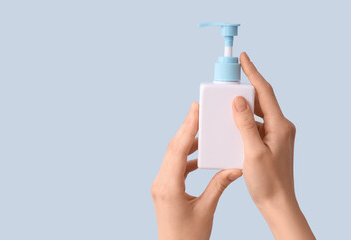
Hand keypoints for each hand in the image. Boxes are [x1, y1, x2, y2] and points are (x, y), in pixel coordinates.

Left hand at [151, 102, 241, 239]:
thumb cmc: (189, 237)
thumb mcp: (207, 210)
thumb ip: (219, 186)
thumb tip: (235, 168)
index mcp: (169, 187)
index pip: (177, 150)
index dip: (187, 128)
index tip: (195, 109)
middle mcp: (161, 182)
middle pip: (173, 148)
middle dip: (186, 128)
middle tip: (198, 110)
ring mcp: (161, 185)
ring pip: (173, 155)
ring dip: (187, 142)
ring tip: (202, 130)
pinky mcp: (165, 188)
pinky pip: (175, 166)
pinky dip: (187, 158)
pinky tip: (200, 156)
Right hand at [232, 52, 314, 238]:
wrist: (277, 203)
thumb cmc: (268, 182)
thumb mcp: (253, 153)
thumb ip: (245, 125)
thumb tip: (237, 100)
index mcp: (279, 126)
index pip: (265, 92)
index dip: (253, 72)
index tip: (244, 58)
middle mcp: (280, 127)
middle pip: (261, 100)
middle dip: (245, 88)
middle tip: (229, 80)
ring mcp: (276, 134)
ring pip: (258, 112)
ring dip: (243, 106)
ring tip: (227, 103)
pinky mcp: (270, 142)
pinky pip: (255, 124)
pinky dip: (244, 121)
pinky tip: (232, 126)